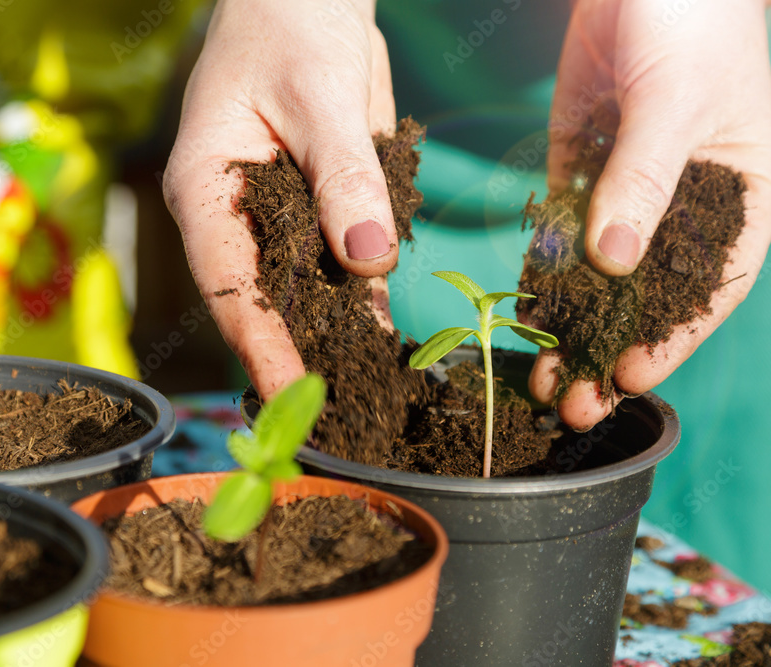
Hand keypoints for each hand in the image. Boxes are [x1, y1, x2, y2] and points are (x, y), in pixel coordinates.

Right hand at [164, 0, 397, 398]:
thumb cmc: (292, 24)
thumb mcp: (322, 94)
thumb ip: (346, 176)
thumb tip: (368, 262)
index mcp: (204, 189)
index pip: (228, 285)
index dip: (259, 347)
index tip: (289, 402)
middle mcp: (232, 215)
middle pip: (260, 302)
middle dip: (297, 358)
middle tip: (337, 417)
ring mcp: (273, 217)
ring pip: (299, 292)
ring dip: (332, 338)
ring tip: (365, 397)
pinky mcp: (312, 210)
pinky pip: (335, 264)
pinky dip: (359, 299)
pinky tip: (385, 339)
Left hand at [530, 0, 770, 428]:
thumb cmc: (694, 21)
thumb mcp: (677, 102)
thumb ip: (644, 181)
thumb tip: (615, 264)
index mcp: (737, 199)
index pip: (705, 289)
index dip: (669, 340)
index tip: (627, 381)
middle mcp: (679, 208)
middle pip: (645, 298)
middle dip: (608, 352)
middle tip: (568, 405)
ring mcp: (625, 191)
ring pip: (598, 278)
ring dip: (570, 327)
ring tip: (540, 377)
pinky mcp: (580, 169)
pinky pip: (561, 233)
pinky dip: (546, 274)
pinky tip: (526, 316)